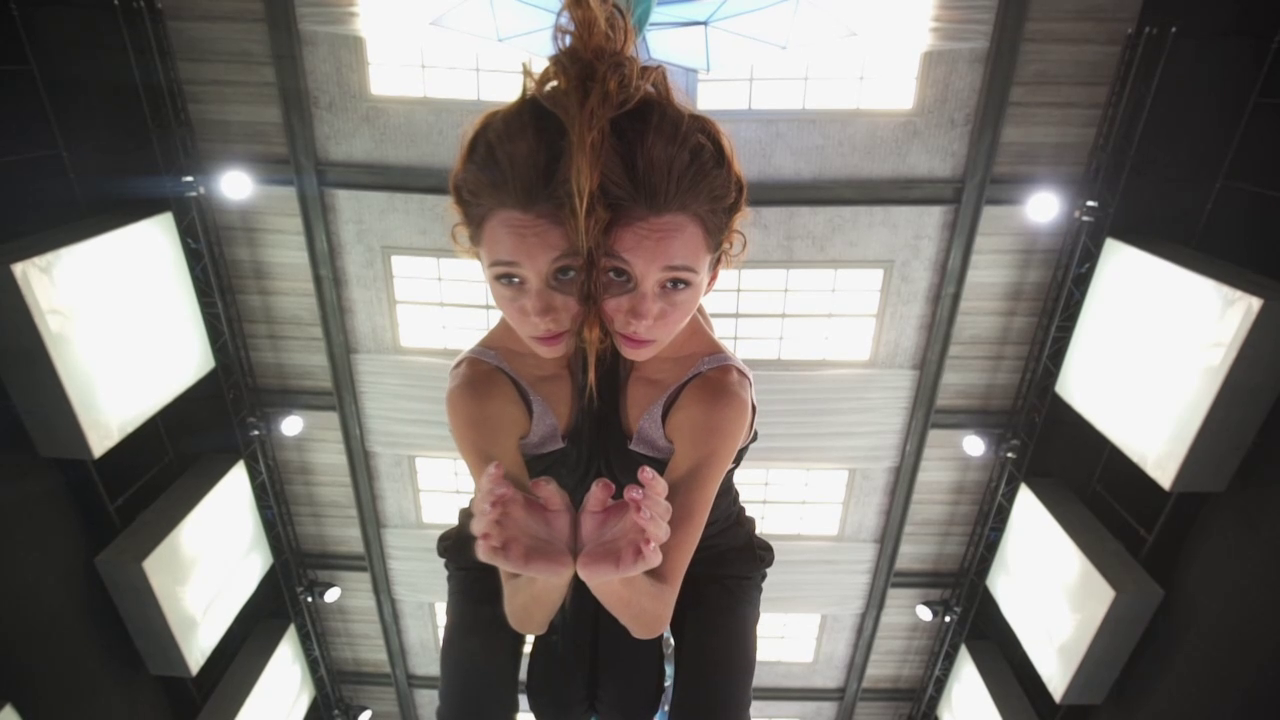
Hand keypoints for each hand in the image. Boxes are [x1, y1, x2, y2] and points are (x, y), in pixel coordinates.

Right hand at [469, 462, 574, 580]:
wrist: (567, 558)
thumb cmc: (560, 528)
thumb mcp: (560, 505)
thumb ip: (551, 490)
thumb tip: (535, 483)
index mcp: (511, 500)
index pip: (492, 484)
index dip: (491, 475)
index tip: (499, 467)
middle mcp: (501, 517)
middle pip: (480, 503)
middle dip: (487, 495)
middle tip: (502, 490)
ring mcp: (500, 538)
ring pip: (478, 526)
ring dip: (483, 517)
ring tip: (494, 510)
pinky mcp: (504, 558)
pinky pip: (486, 553)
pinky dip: (483, 548)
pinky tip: (486, 541)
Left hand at [576, 466, 672, 583]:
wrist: (583, 559)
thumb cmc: (592, 529)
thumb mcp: (590, 507)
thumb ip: (597, 494)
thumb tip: (607, 483)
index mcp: (641, 506)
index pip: (658, 491)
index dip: (654, 481)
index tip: (641, 471)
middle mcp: (648, 524)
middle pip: (664, 510)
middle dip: (650, 498)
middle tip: (630, 491)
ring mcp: (645, 543)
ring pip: (662, 532)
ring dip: (652, 520)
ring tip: (637, 511)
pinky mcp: (638, 562)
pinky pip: (654, 558)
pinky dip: (653, 550)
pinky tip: (646, 542)